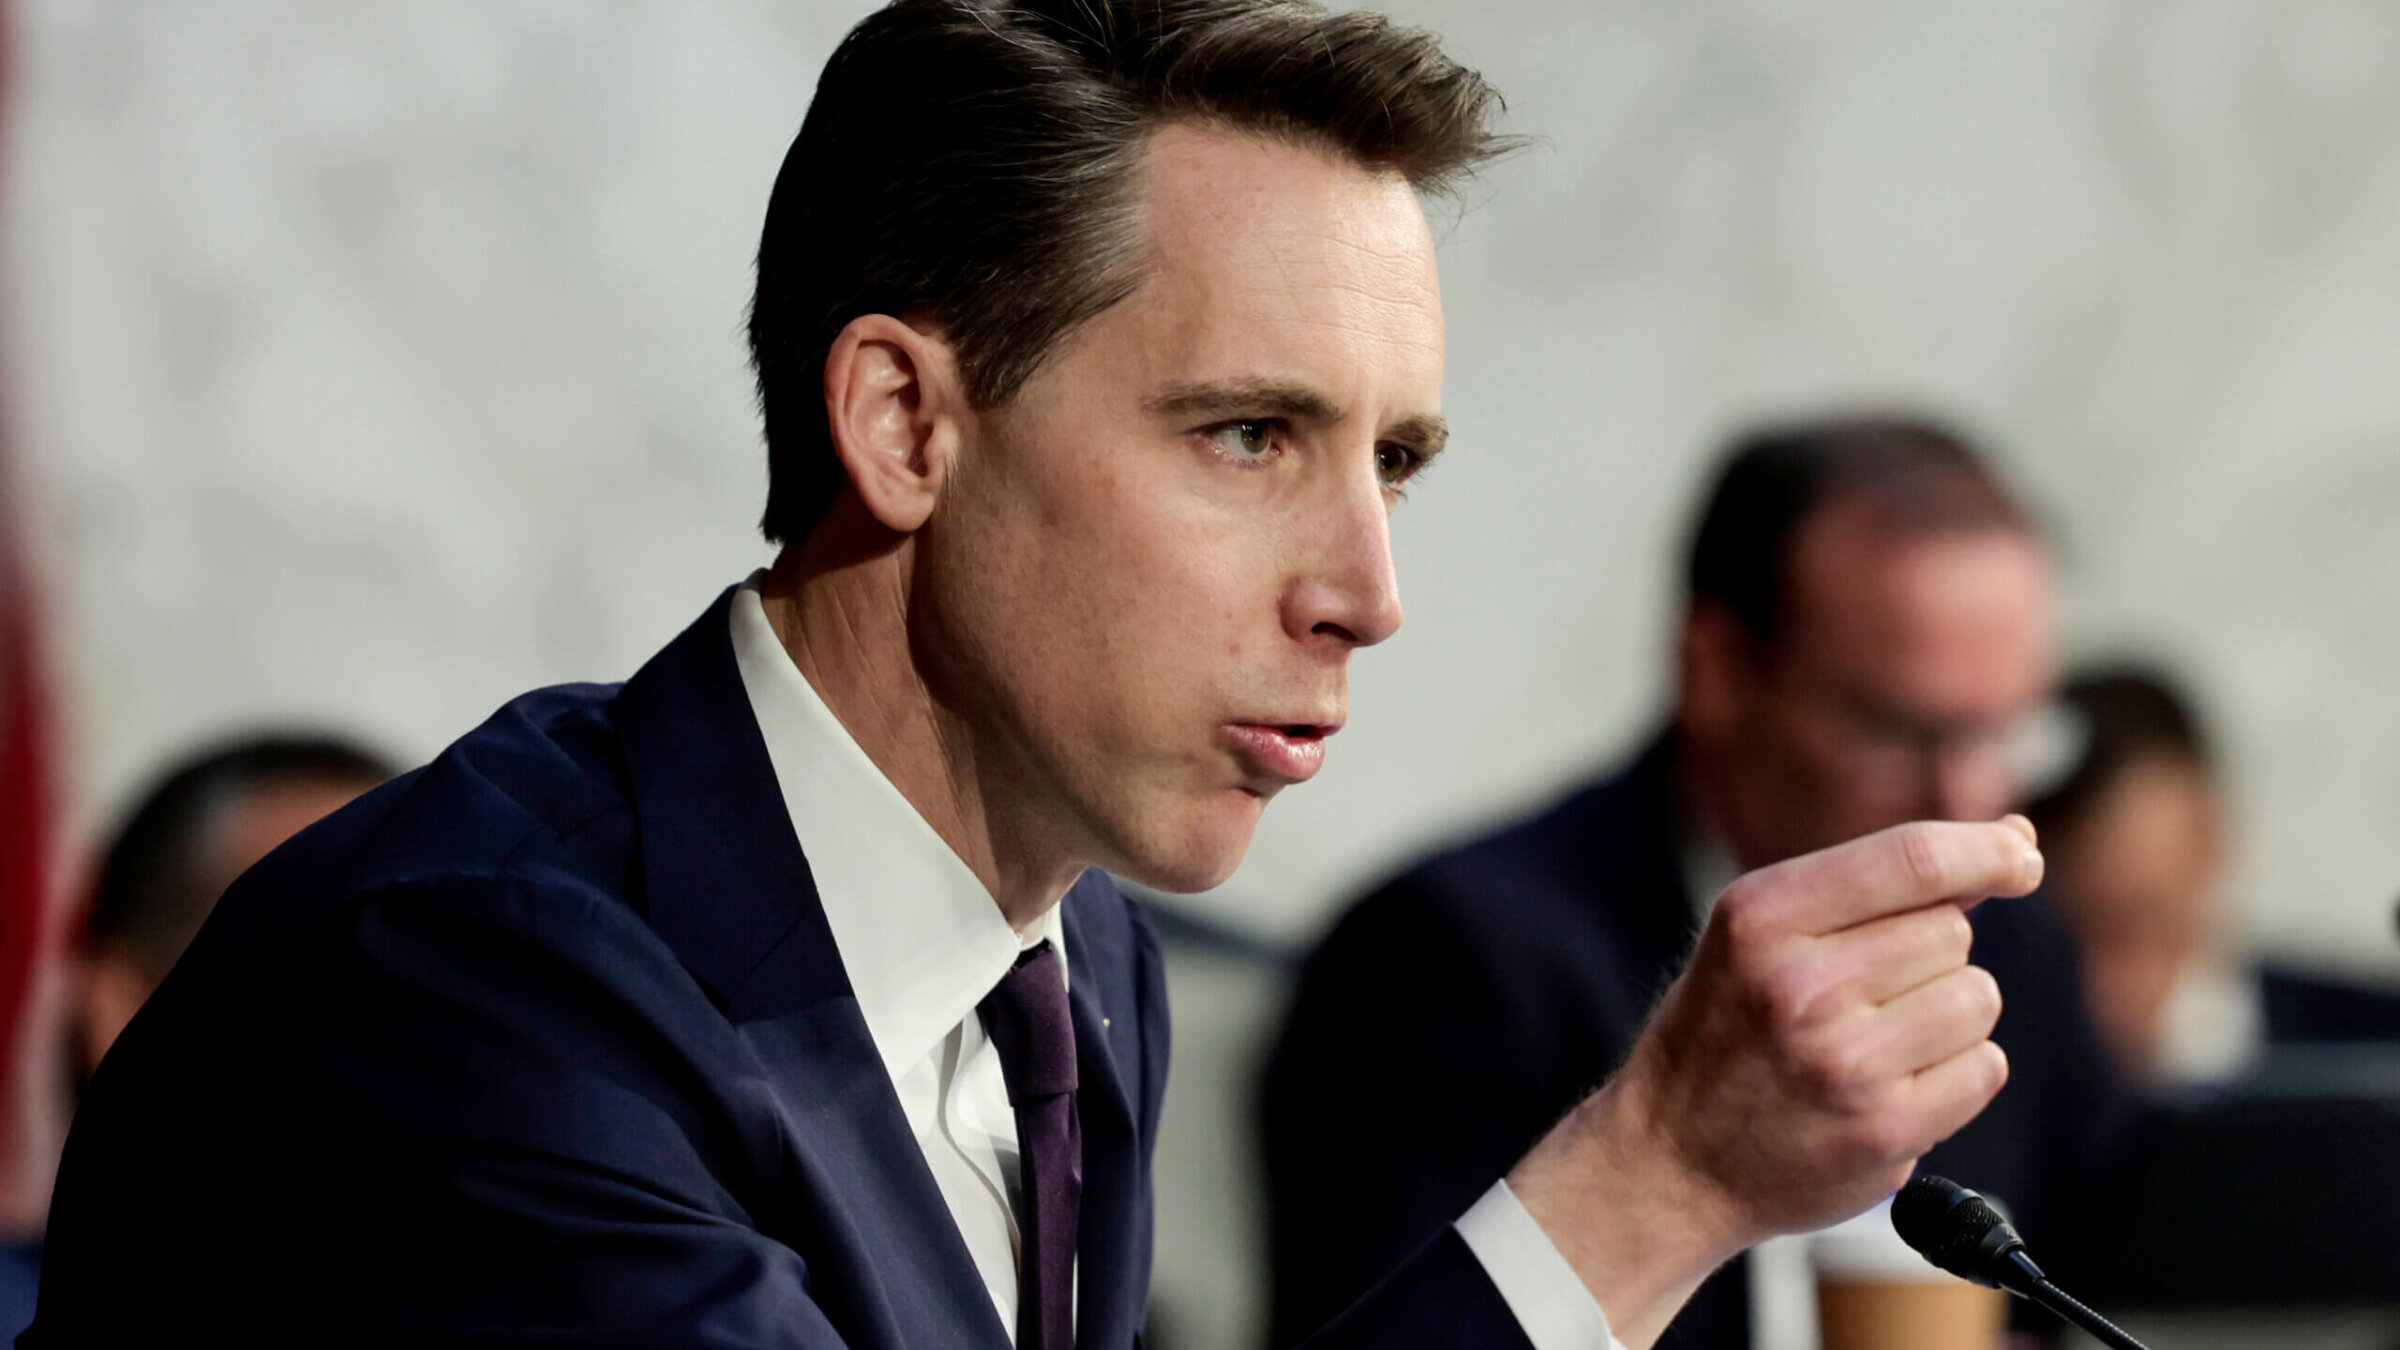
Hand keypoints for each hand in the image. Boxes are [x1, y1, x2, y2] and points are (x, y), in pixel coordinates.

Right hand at [1507, 817, 2043, 1346]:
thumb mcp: (1761, 931)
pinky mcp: (1885, 1130)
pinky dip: (1957, 1073)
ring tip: (1875, 1040)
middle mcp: (1800, 986)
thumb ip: (1877, 883)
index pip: (1913, 859)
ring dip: (1947, 1014)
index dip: (1987, 850)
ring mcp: (1844, 1063)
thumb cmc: (1726, 1030)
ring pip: (1977, 997)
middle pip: (1952, 931)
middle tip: (1862, 993)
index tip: (2020, 853)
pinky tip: (1895, 1085)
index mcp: (1761, 917)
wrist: (1670, 1159)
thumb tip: (2015, 840)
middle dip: (1928, 953)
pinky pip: (1985, 1068)